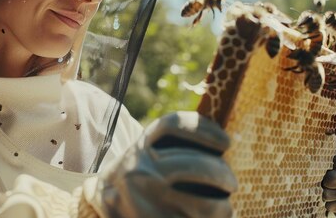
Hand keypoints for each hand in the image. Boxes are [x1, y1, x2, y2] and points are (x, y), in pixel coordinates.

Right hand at [91, 111, 236, 216]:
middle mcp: (141, 171)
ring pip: (205, 206)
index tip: (225, 141)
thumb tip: (222, 140)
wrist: (105, 204)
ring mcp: (147, 203)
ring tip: (225, 207)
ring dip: (224, 207)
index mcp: (141, 146)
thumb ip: (177, 142)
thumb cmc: (140, 173)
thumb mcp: (149, 149)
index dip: (205, 130)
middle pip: (197, 167)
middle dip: (223, 174)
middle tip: (231, 182)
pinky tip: (218, 217)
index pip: (174, 126)